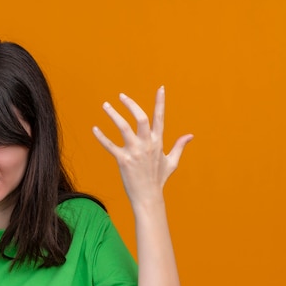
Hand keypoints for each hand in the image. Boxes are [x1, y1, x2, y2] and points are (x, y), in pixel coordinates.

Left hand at [92, 86, 192, 206]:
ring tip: (105, 105)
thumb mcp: (172, 162)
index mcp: (158, 142)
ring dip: (113, 114)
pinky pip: (110, 145)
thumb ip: (179, 146)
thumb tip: (190, 136)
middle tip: (121, 96)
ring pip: (123, 127)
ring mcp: (134, 152)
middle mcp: (147, 145)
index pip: (160, 118)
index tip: (160, 88)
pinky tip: (94, 129)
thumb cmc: (158, 180)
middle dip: (131, 104)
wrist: (148, 197)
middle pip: (140, 118)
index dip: (160, 102)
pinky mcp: (123, 160)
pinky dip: (101, 137)